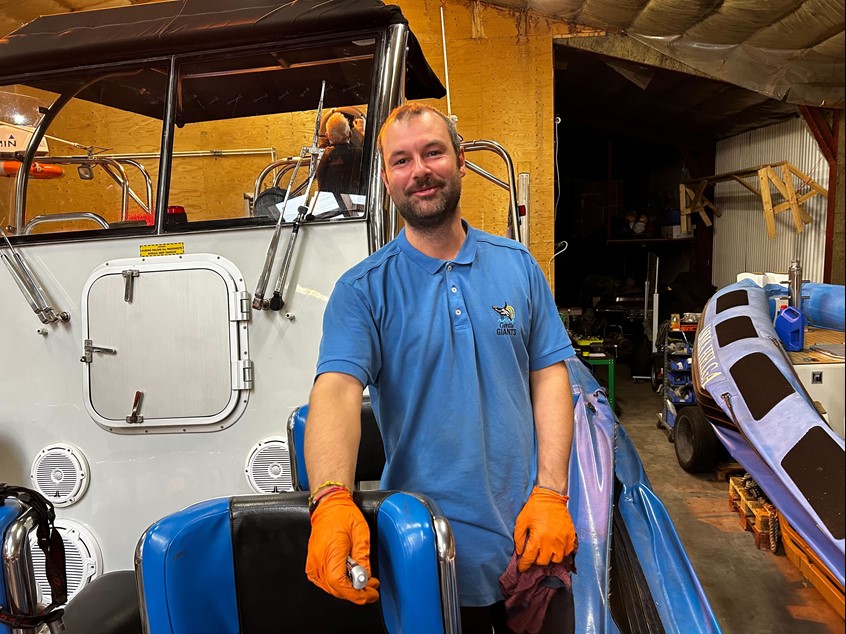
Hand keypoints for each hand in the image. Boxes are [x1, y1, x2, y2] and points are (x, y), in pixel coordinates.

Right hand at [306, 489, 379, 603]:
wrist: (329, 506)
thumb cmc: (343, 515)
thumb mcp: (361, 534)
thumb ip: (363, 558)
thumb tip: (366, 578)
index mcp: (330, 552)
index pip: (340, 584)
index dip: (356, 594)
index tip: (370, 594)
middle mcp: (318, 560)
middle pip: (336, 589)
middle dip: (356, 593)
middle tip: (372, 589)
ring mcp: (313, 564)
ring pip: (331, 588)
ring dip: (348, 589)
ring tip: (364, 582)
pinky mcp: (312, 564)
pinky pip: (325, 582)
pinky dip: (339, 584)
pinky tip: (349, 578)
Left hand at [513, 486, 576, 571]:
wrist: (551, 496)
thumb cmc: (534, 508)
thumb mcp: (521, 521)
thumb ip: (519, 538)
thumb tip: (520, 552)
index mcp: (538, 538)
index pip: (530, 558)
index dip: (524, 565)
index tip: (522, 568)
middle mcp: (552, 542)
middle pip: (544, 561)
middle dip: (537, 560)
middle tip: (534, 554)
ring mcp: (563, 540)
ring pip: (557, 559)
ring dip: (550, 557)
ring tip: (546, 551)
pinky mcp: (570, 536)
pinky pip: (567, 552)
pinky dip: (561, 552)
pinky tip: (556, 547)